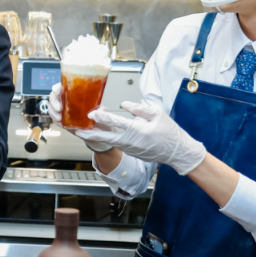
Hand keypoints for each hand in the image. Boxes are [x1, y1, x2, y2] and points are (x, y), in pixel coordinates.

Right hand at [49, 83, 111, 152]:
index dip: (58, 87)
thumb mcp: (103, 111)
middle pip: (54, 95)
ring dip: (53, 111)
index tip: (58, 91)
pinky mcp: (62, 119)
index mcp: (77, 94)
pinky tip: (60, 121)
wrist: (98, 131)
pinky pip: (54, 117)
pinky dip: (54, 118)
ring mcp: (64, 110)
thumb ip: (101, 110)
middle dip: (54, 101)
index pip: (64, 86)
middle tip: (59, 108)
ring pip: (52, 106)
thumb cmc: (100, 118)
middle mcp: (68, 100)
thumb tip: (92, 113)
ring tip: (59, 117)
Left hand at [82, 101, 206, 174]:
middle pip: (107, 137)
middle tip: (78, 130)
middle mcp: (133, 142)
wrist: (177, 152)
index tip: (92, 113)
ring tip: (84, 131)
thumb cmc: (170, 132)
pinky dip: (107, 140)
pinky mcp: (132, 153)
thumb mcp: (158, 115)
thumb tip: (123, 104)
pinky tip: (99, 135)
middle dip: (91, 133)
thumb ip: (139, 108)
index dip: (103, 117)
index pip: (117, 122)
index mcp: (139, 131)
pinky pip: (117, 145)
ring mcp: (131, 149)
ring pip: (110, 142)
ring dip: (97, 137)